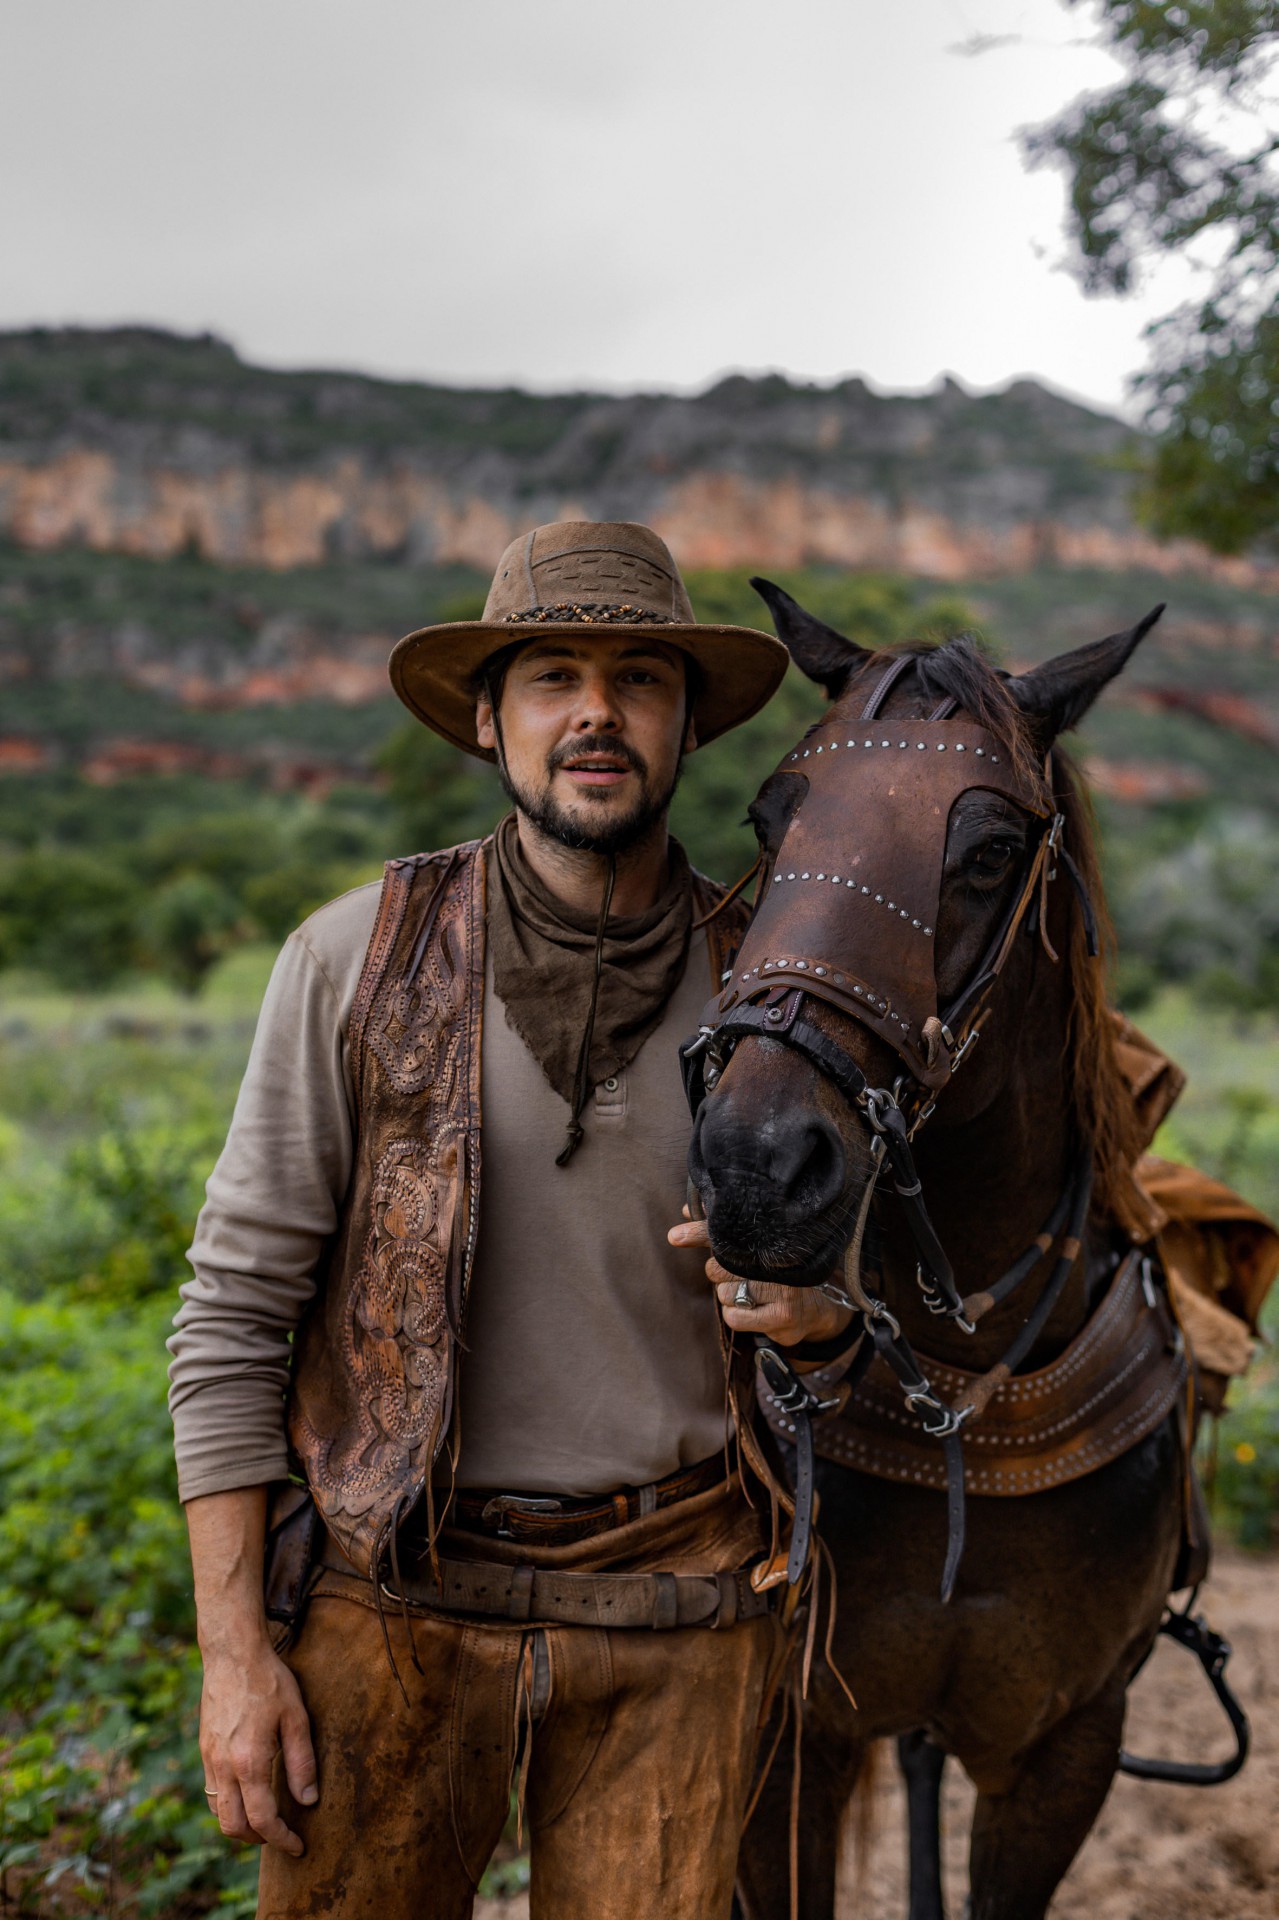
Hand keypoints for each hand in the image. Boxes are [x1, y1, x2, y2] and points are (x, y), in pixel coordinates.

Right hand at [199, 1640, 316, 1856]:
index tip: (298, 1846)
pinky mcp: (204, 1750)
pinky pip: (212, 1793)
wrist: (232, 1654)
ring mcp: (209, 1760)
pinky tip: (248, 1793)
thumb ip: (302, 1762)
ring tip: (266, 1818)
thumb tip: (308, 1800)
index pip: (263, 1819)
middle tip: (281, 1835)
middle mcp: (224, 1767)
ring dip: (240, 1825)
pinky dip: (229, 1806)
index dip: (281, 1839)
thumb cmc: (269, 1682)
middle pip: (233, 1827)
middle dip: (258, 1839)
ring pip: (219, 1813)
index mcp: (249, 1762)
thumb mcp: (296, 1717)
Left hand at [668, 1213, 853, 1350]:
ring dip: (730, 1298)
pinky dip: (738, 1316)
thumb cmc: (776, 1274)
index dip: (699, 1232)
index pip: (727, 1233)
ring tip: (754, 1295)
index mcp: (771, 1239)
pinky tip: (758, 1313)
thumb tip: (687, 1209)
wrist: (816, 1309)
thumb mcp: (753, 1249)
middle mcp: (779, 1262)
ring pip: (724, 1295)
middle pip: (718, 1268)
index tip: (675, 1236)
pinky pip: (734, 1317)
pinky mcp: (782, 1318)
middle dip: (720, 1275)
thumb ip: (719, 1230)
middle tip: (741, 1276)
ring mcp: (784, 1290)